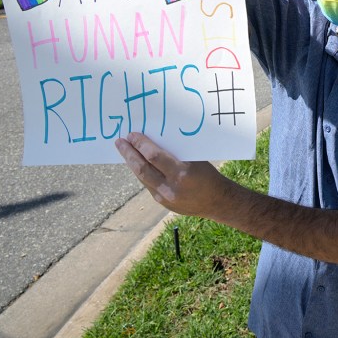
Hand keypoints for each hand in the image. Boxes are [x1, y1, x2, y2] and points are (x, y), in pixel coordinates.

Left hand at [115, 132, 229, 217]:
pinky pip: (148, 185)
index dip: (141, 144)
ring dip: (132, 164)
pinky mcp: (163, 203)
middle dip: (129, 154)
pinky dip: (142, 173)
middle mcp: (171, 187)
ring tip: (125, 152)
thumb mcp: (195, 160)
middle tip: (120, 142)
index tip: (132, 135)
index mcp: (182, 172)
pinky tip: (138, 165)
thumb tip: (154, 142)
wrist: (217, 201)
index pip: (154, 156)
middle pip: (142, 168)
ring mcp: (165, 197)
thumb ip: (175, 154)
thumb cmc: (208, 175)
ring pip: (142, 178)